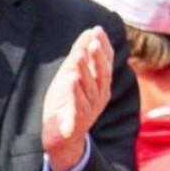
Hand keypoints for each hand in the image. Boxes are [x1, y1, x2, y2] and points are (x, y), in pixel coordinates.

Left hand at [40, 26, 111, 170]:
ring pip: (88, 87)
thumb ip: (81, 55)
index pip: (106, 62)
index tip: (98, 30)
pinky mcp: (76, 121)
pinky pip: (77, 106)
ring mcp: (90, 108)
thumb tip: (89, 31)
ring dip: (84, 70)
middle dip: (98, 57)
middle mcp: (99, 95)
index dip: (103, 46)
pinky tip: (72, 81)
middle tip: (94, 42)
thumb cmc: (69, 103)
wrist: (63, 139)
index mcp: (101, 84)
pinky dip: (75, 94)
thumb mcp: (73, 76)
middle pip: (101, 73)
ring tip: (79, 56)